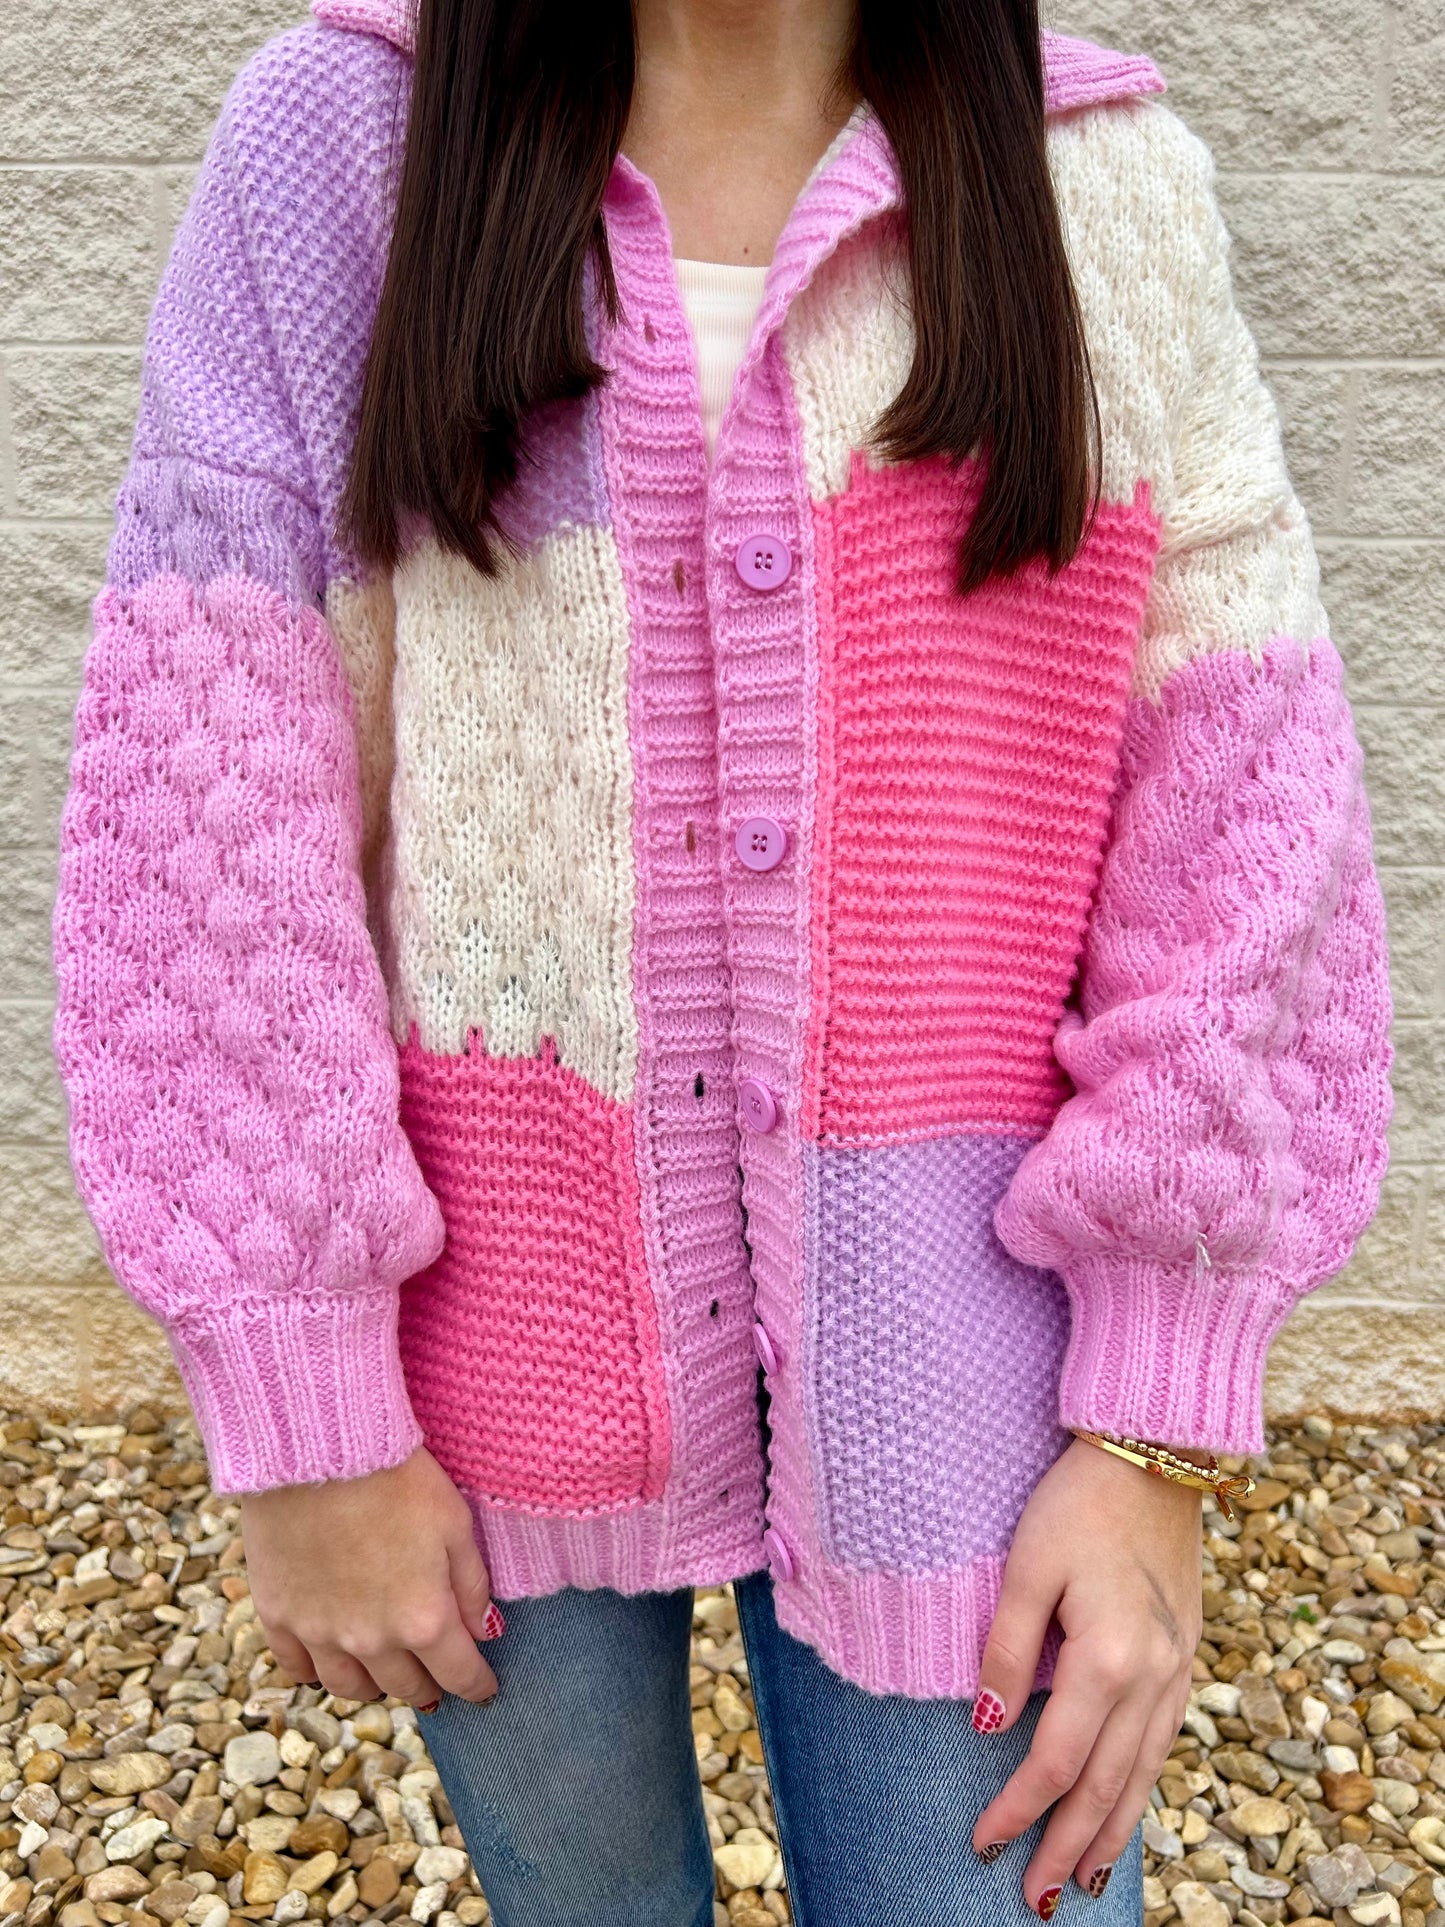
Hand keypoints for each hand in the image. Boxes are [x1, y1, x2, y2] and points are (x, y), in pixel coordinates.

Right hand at [240, 1446, 498, 1710]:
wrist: (321, 1450)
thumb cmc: (397, 1478)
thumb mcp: (455, 1523)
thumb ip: (472, 1585)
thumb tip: (483, 1631)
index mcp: (424, 1619)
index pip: (459, 1675)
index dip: (477, 1685)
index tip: (484, 1688)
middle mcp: (372, 1641)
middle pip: (405, 1687)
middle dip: (428, 1686)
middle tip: (436, 1680)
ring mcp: (320, 1633)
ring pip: (350, 1688)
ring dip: (374, 1686)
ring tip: (384, 1675)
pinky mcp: (278, 1615)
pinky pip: (296, 1666)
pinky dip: (315, 1670)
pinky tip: (328, 1659)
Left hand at [970, 1435, 1203, 1914]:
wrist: (1154, 1453)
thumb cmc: (1078, 1501)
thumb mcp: (1027, 1565)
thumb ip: (1005, 1648)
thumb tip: (985, 1724)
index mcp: (1108, 1657)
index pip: (1056, 1760)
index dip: (1020, 1808)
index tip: (985, 1841)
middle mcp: (1152, 1675)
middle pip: (1107, 1785)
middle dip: (1068, 1845)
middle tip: (1038, 1898)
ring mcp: (1176, 1668)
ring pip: (1144, 1772)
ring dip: (1112, 1830)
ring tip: (1083, 1877)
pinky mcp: (1185, 1653)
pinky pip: (1164, 1741)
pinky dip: (1143, 1785)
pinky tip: (1126, 1804)